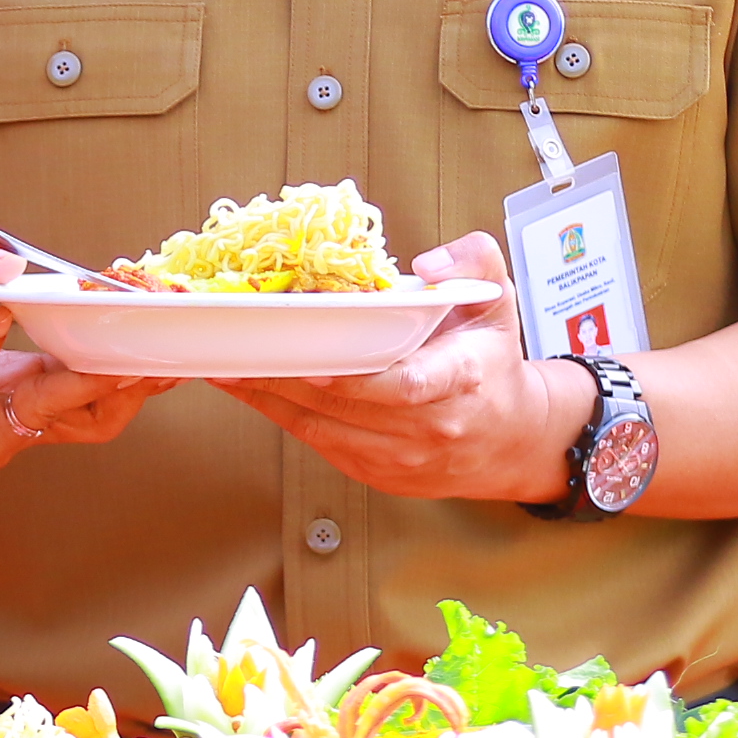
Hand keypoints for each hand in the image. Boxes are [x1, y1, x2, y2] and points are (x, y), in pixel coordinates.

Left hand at [0, 239, 174, 485]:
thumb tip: (15, 261)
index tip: (161, 310)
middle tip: (159, 329)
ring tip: (104, 327)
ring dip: (85, 370)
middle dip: (134, 370)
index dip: (130, 349)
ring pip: (58, 405)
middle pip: (98, 404)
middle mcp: (17, 413)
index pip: (94, 373)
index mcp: (22, 380)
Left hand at [212, 233, 590, 503]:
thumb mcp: (498, 302)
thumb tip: (428, 264)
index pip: (406, 385)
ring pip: (321, 427)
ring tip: (228, 364)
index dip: (356, 379)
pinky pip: (316, 442)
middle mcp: (429, 426)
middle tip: (242, 347)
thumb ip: (473, 264)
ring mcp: (399, 456)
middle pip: (347, 405)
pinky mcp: (374, 472)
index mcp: (461, 381)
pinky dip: (279, 413)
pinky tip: (249, 388)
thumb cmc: (492, 365)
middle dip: (288, 376)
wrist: (510, 441)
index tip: (311, 362)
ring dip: (270, 395)